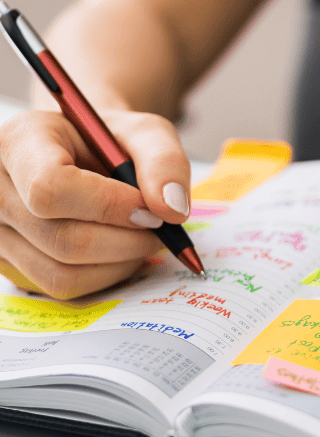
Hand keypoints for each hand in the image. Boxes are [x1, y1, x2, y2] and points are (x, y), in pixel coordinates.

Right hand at [0, 109, 190, 298]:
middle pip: (64, 239)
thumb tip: (172, 211)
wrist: (86, 154)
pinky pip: (62, 287)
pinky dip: (104, 276)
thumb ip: (164, 162)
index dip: (109, 206)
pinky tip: (119, 250)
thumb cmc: (111, 141)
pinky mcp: (12, 262)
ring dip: (120, 263)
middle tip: (160, 228)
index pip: (50, 188)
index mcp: (19, 142)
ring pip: (63, 273)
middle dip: (128, 241)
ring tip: (142, 237)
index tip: (149, 209)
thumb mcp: (146, 133)